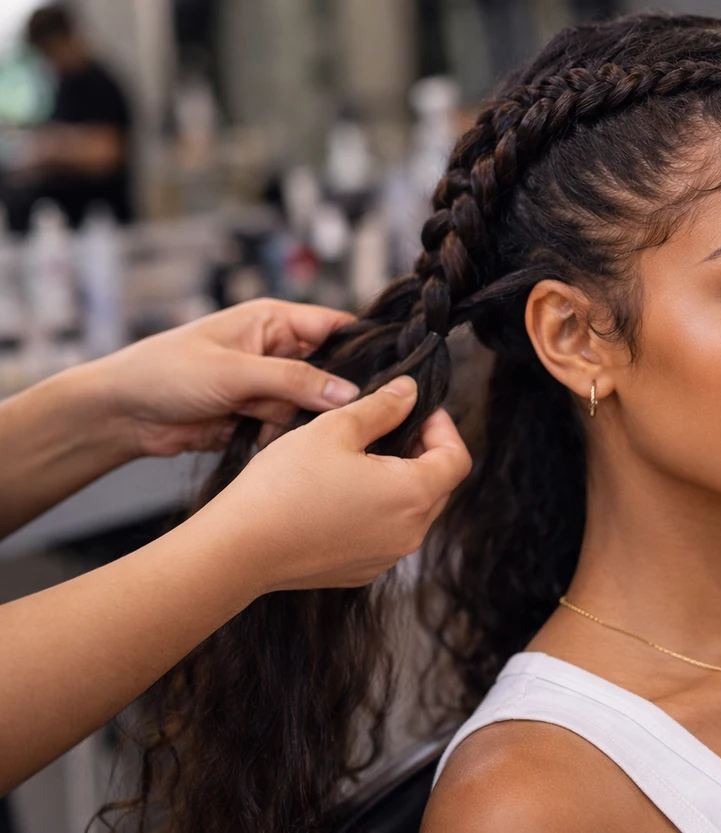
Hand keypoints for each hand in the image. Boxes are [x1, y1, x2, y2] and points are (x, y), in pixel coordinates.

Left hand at [89, 299, 359, 458]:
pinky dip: (285, 440)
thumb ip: (295, 381)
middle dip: (334, 394)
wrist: (121, 415)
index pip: (336, 328)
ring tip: (289, 428)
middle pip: (331, 372)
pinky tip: (271, 443)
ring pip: (312, 406)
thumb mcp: (235, 371)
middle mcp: (277, 352)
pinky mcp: (257, 418)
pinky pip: (289, 430)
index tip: (392, 374)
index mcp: (273, 322)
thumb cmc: (165, 372)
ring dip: (302, 421)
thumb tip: (350, 393)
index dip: (366, 347)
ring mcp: (268, 387)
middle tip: (346, 414)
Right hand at [196, 376, 471, 592]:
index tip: (418, 410)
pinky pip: (386, 532)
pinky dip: (378, 509)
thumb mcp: (335, 429)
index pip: (457, 458)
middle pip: (439, 485)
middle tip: (390, 426)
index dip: (443, 427)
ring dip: (399, 480)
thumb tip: (410, 393)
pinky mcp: (362, 571)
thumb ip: (382, 408)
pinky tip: (343, 491)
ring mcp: (387, 556)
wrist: (238, 549)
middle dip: (423, 452)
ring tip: (362, 457)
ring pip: (412, 510)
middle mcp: (410, 533)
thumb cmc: (285, 486)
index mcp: (414, 495)